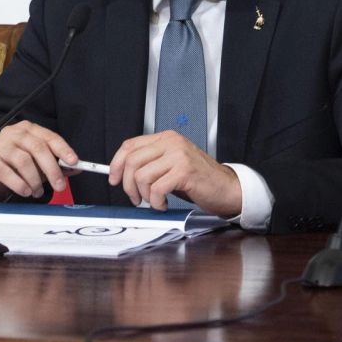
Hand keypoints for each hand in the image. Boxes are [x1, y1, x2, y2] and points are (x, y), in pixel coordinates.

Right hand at [0, 121, 74, 201]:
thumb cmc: (15, 167)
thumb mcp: (38, 164)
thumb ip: (56, 164)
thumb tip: (77, 168)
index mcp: (29, 130)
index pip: (49, 137)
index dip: (63, 149)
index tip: (74, 162)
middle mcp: (13, 133)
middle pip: (37, 148)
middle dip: (52, 169)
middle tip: (59, 185)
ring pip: (23, 161)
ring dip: (35, 180)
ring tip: (38, 192)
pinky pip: (7, 173)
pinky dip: (20, 184)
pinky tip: (26, 191)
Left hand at [108, 131, 240, 216]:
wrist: (227, 188)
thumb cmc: (199, 179)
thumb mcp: (171, 165)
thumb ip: (151, 163)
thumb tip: (121, 172)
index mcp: (166, 138)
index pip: (130, 146)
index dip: (116, 164)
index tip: (113, 179)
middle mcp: (171, 143)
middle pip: (132, 161)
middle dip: (128, 185)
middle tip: (135, 198)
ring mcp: (179, 155)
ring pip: (142, 176)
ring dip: (144, 195)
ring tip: (154, 201)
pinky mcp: (185, 171)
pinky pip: (156, 188)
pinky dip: (156, 201)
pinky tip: (164, 204)